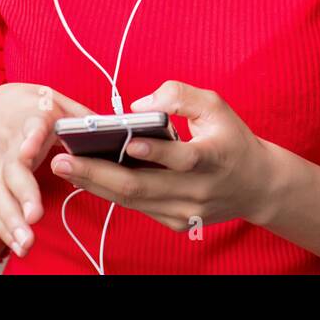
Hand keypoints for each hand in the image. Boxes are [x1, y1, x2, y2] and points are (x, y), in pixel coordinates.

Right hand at [0, 82, 93, 257]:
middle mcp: (12, 144)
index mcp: (34, 118)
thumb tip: (114, 131)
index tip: (29, 150)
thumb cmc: (39, 107)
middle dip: (22, 193)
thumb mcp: (62, 103)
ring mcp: (0, 165)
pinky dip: (4, 229)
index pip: (31, 126)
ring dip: (11, 219)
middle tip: (34, 216)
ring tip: (26, 241)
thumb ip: (84, 118)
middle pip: (12, 169)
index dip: (31, 138)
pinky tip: (18, 245)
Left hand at [49, 80, 274, 232]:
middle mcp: (198, 191)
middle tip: (63, 159)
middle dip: (97, 173)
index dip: (156, 152)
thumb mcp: (216, 106)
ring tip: (65, 167)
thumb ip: (180, 96)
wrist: (257, 185)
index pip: (184, 159)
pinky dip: (110, 192)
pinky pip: (137, 207)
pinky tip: (88, 177)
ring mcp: (186, 211)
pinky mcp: (176, 222)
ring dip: (95, 184)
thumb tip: (138, 105)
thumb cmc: (232, 139)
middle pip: (142, 187)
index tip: (128, 141)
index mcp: (215, 157)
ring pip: (132, 201)